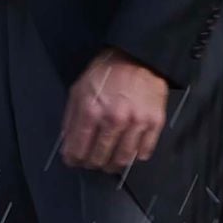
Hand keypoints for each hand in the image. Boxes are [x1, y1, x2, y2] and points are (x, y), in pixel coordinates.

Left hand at [61, 49, 168, 173]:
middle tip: (91, 161)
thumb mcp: (79, 90)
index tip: (74, 160)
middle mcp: (114, 119)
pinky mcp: (154, 122)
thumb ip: (71, 119)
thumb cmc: (106, 73)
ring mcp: (136, 122)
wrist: (138, 57)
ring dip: (113, 165)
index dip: (73, 159)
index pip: (78, 149)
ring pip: (122, 160)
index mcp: (91, 110)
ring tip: (109, 161)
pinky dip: (135, 156)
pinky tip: (128, 150)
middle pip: (99, 158)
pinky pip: (144, 152)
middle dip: (92, 163)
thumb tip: (68, 145)